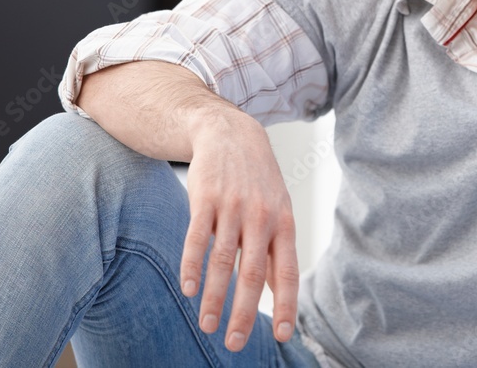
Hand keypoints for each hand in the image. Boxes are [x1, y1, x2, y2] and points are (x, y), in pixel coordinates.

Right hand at [179, 113, 299, 351]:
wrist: (231, 134)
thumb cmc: (257, 181)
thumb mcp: (277, 211)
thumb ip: (275, 251)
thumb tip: (280, 293)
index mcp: (283, 223)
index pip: (288, 271)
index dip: (287, 304)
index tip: (283, 336)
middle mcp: (261, 216)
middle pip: (253, 272)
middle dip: (245, 312)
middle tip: (236, 343)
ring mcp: (233, 206)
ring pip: (223, 260)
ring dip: (214, 297)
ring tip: (207, 325)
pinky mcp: (205, 198)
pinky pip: (197, 237)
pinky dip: (192, 265)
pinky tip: (189, 289)